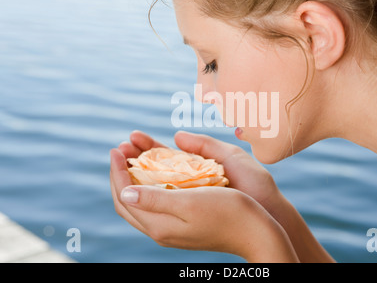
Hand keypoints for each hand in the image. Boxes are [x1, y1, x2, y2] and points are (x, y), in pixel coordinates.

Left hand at [110, 145, 297, 261]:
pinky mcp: (183, 224)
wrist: (255, 232)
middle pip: (128, 200)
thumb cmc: (227, 213)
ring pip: (142, 201)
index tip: (116, 149)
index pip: (124, 196)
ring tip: (133, 154)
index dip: (116, 172)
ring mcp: (172, 228)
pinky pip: (156, 202)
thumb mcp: (189, 203)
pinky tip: (156, 171)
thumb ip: (154, 199)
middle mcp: (161, 229)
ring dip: (134, 177)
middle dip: (121, 173)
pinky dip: (149, 184)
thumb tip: (124, 193)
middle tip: (121, 148)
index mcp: (159, 224)